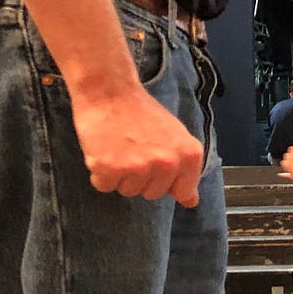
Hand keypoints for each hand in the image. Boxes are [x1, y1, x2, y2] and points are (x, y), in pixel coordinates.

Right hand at [72, 87, 203, 206]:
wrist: (110, 91)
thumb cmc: (142, 112)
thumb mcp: (176, 137)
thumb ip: (185, 169)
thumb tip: (191, 202)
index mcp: (189, 155)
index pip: (183, 191)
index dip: (166, 180)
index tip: (157, 165)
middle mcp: (167, 163)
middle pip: (152, 194)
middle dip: (141, 177)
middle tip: (133, 150)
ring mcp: (139, 167)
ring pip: (128, 191)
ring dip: (120, 175)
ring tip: (119, 148)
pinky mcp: (110, 168)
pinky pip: (104, 186)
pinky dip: (100, 173)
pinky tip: (104, 151)